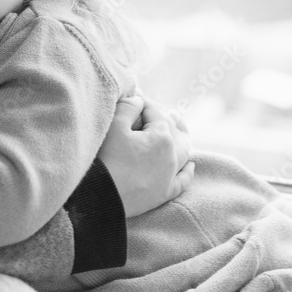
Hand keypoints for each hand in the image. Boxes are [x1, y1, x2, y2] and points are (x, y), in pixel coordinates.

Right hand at [97, 96, 193, 217]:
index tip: (134, 95)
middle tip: (154, 109)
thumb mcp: (114, 126)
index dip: (143, 101)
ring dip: (182, 139)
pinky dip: (188, 171)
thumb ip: (129, 107)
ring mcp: (170, 176)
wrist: (101, 197)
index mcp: (162, 138)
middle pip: (173, 131)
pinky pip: (183, 180)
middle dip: (164, 117)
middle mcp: (172, 157)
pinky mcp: (164, 193)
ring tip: (179, 129)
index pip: (155, 112)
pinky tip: (191, 165)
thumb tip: (139, 101)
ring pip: (185, 154)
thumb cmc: (106, 159)